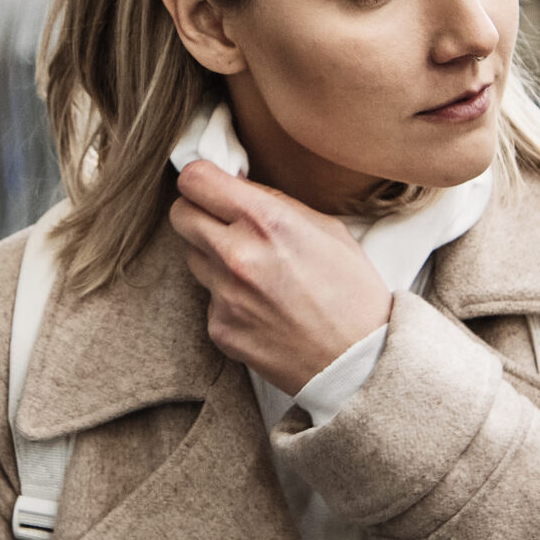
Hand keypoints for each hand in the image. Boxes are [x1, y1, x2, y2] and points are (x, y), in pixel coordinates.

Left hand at [168, 161, 391, 396]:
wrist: (359, 360)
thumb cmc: (352, 291)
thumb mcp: (326, 227)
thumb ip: (273, 203)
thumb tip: (235, 186)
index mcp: (267, 221)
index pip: (196, 180)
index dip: (201, 179)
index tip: (209, 185)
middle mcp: (237, 255)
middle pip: (180, 214)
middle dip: (198, 212)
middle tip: (222, 221)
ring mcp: (225, 295)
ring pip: (193, 257)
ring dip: (213, 256)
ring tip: (255, 271)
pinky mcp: (220, 329)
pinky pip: (209, 299)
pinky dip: (228, 298)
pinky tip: (261, 307)